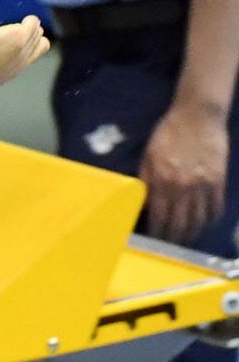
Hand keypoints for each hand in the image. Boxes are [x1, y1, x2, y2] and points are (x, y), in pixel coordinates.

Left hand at [140, 97, 229, 244]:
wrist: (197, 116)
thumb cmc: (168, 134)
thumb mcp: (147, 157)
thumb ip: (145, 181)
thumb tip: (142, 204)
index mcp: (162, 182)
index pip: (159, 218)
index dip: (157, 234)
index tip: (154, 241)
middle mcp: (182, 187)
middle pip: (179, 223)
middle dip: (174, 239)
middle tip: (170, 245)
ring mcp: (203, 185)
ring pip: (199, 219)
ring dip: (193, 233)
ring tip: (187, 238)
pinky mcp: (219, 179)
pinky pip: (216, 207)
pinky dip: (211, 219)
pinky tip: (206, 223)